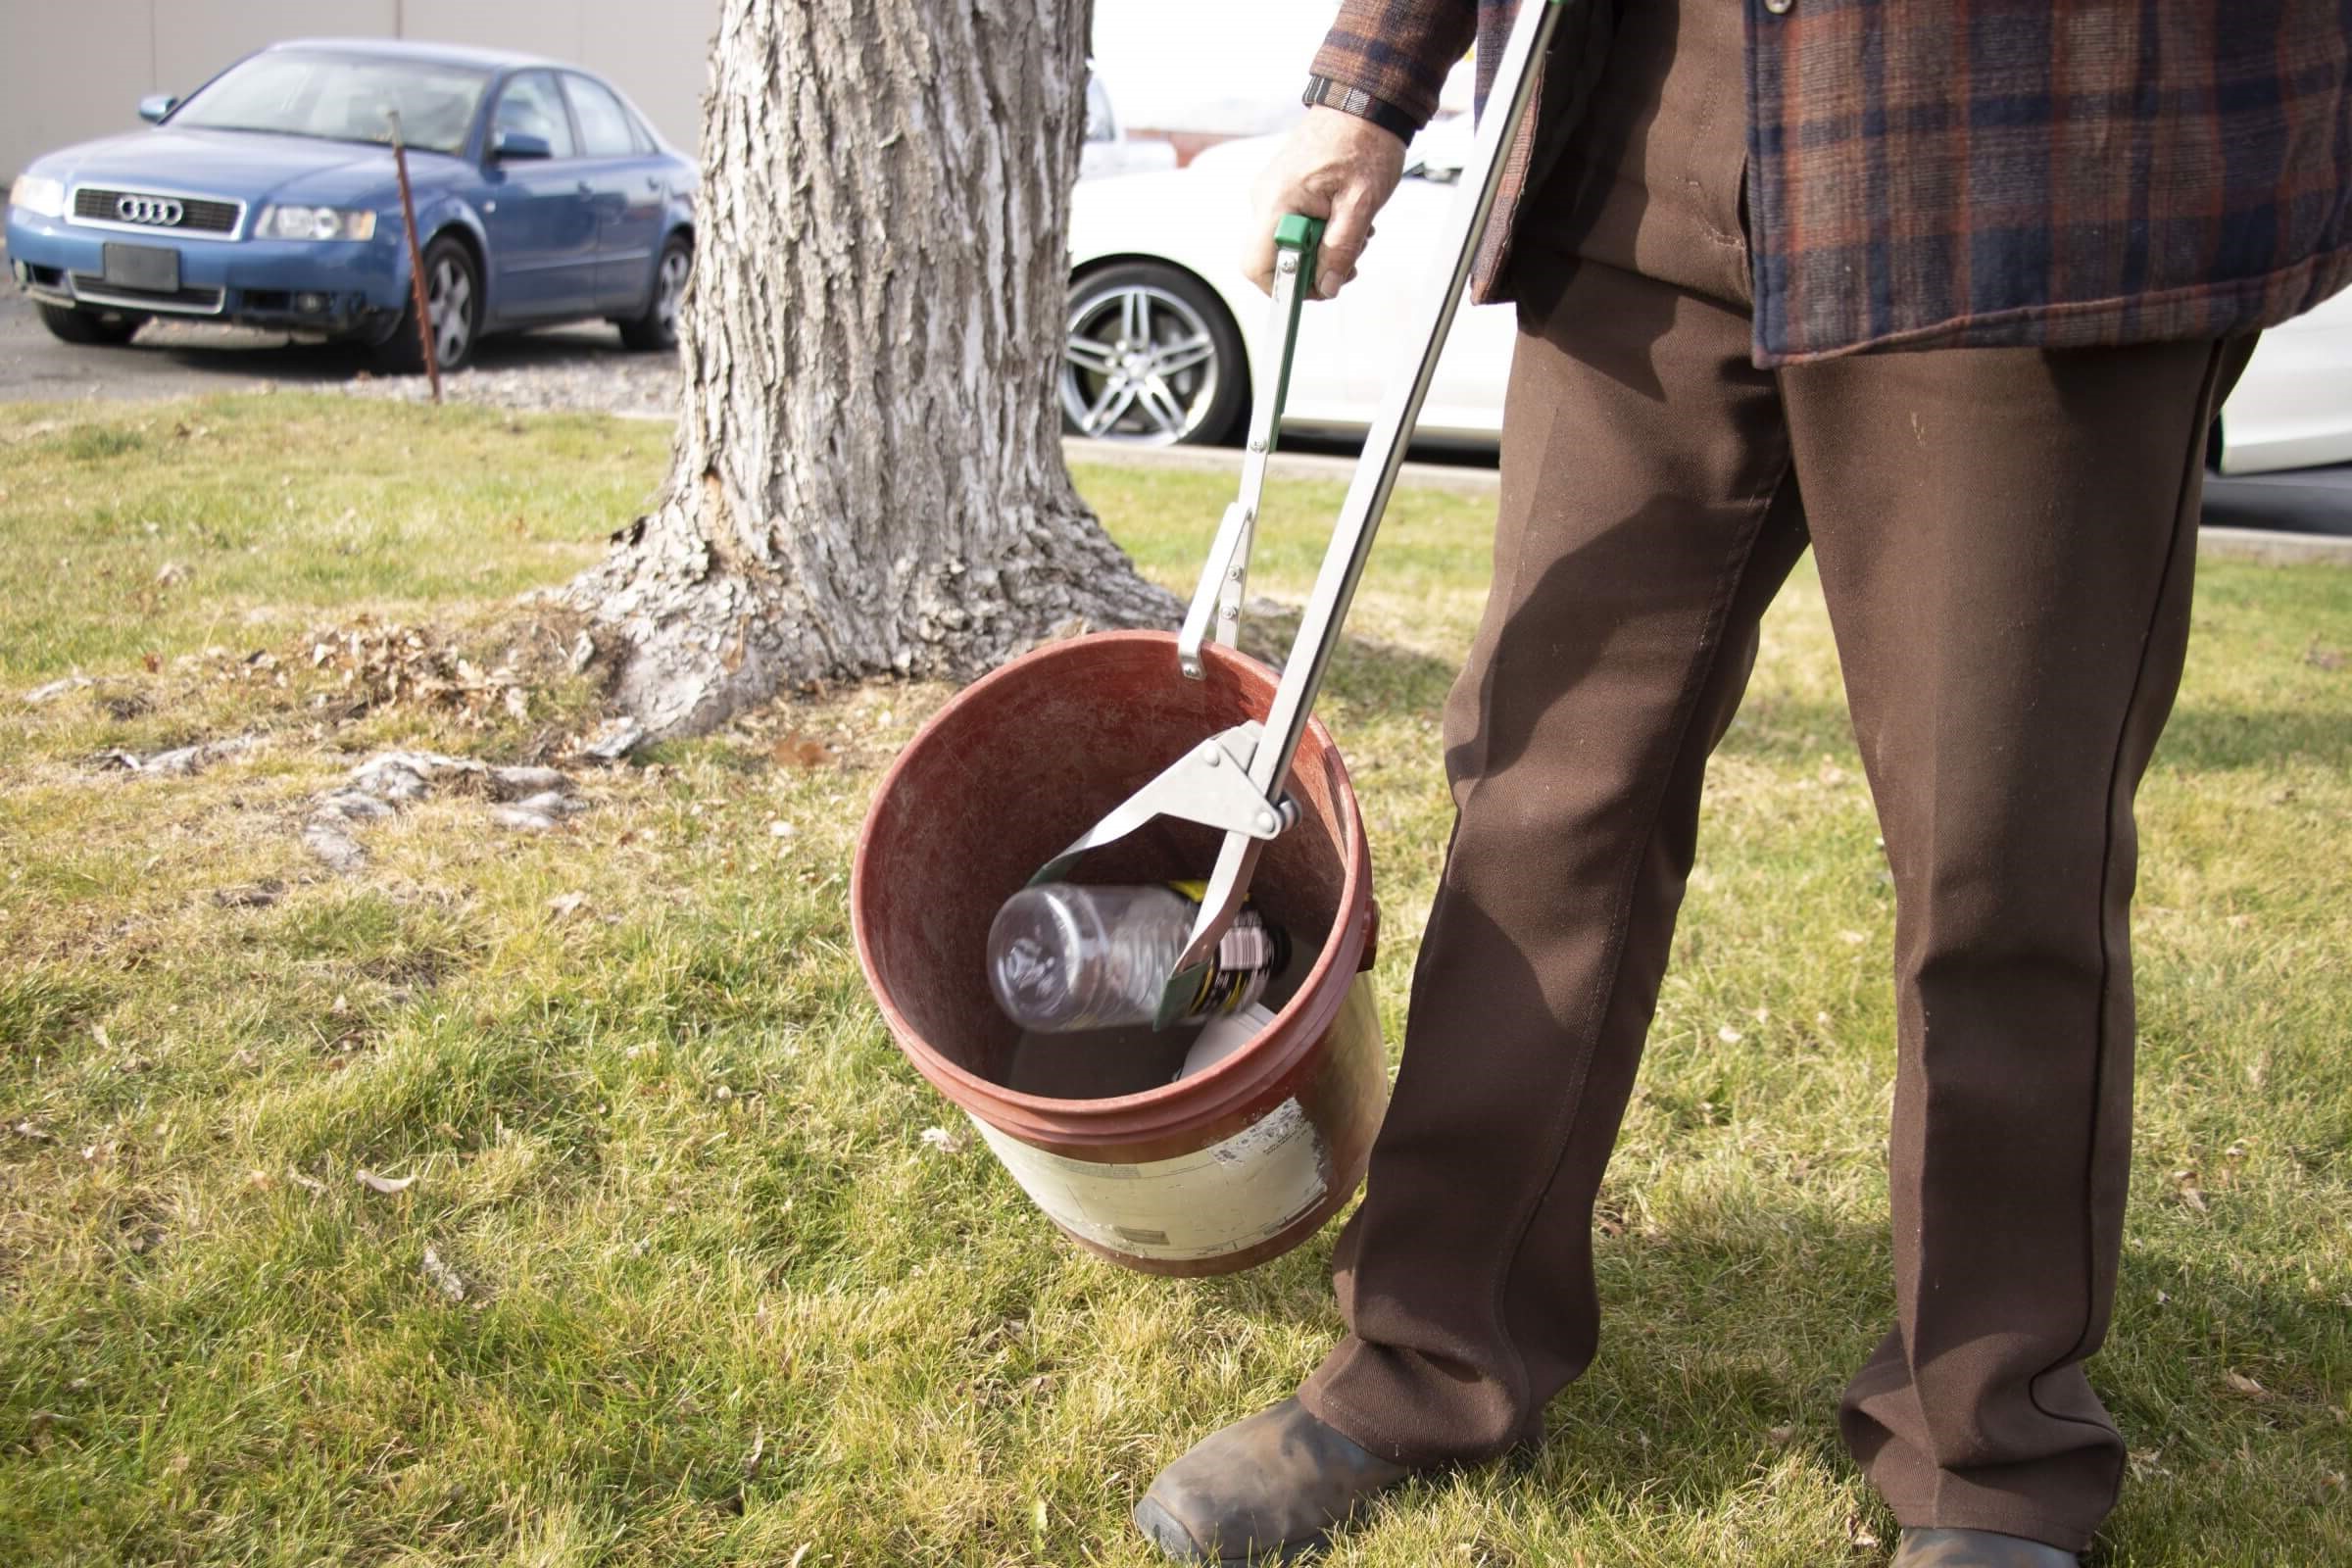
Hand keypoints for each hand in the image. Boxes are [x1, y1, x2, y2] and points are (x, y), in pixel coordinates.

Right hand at [1245, 107, 1407, 299]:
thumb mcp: (1360, 203)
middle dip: (1314, 267)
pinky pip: (1294, 224)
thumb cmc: (1363, 141)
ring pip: (1289, 243)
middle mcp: (1265, 198)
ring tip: (1355, 228)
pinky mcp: (1284, 188)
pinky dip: (1321, 229)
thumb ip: (1341, 249)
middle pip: (1275, 258)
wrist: (1363, 101)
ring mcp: (1273, 192)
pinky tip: (1345, 215)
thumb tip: (1328, 285)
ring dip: (1323, 247)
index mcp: (1277, 202)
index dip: (1286, 287)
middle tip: (1349, 259)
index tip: (1318, 287)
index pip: (1256, 266)